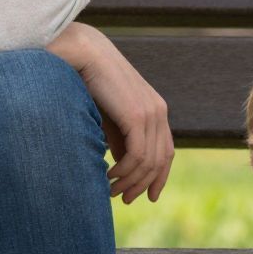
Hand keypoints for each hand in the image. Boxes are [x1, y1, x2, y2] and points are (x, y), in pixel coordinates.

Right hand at [46, 23, 172, 203]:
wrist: (85, 54)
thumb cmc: (92, 83)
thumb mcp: (111, 117)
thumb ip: (120, 139)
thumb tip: (124, 166)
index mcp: (156, 110)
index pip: (167, 152)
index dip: (159, 177)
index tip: (147, 197)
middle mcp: (159, 112)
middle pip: (160, 161)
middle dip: (142, 184)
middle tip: (123, 199)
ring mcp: (151, 113)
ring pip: (149, 162)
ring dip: (130, 181)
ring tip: (112, 190)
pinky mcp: (138, 115)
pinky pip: (138, 155)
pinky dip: (125, 172)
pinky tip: (109, 175)